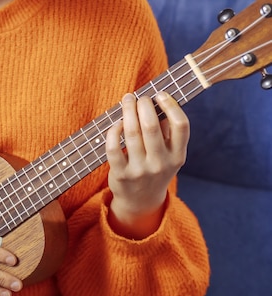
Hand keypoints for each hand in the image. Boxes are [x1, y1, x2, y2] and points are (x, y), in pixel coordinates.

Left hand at [105, 92, 189, 238]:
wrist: (141, 201)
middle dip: (143, 105)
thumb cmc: (155, 168)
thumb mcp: (169, 155)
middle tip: (139, 97)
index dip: (171, 106)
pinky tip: (117, 123)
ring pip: (131, 133)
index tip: (160, 95)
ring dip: (127, 111)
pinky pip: (114, 148)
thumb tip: (157, 101)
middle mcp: (161, 164)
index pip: (181, 125)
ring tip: (127, 101)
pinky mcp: (121, 175)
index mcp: (177, 156)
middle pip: (151, 126)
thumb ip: (167, 131)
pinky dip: (114, 131)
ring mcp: (140, 170)